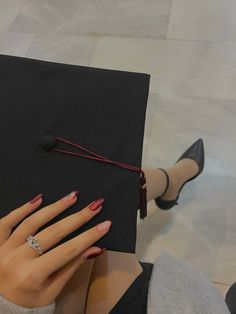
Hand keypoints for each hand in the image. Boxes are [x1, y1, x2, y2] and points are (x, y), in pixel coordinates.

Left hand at [0, 191, 110, 307]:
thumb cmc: (27, 302)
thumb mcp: (52, 291)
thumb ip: (71, 267)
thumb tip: (95, 248)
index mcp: (31, 276)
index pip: (67, 251)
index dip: (88, 237)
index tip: (105, 224)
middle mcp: (16, 260)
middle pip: (53, 232)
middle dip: (78, 217)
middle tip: (94, 206)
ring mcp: (4, 249)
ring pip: (32, 222)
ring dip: (55, 207)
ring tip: (72, 196)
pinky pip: (7, 221)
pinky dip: (23, 208)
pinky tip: (39, 199)